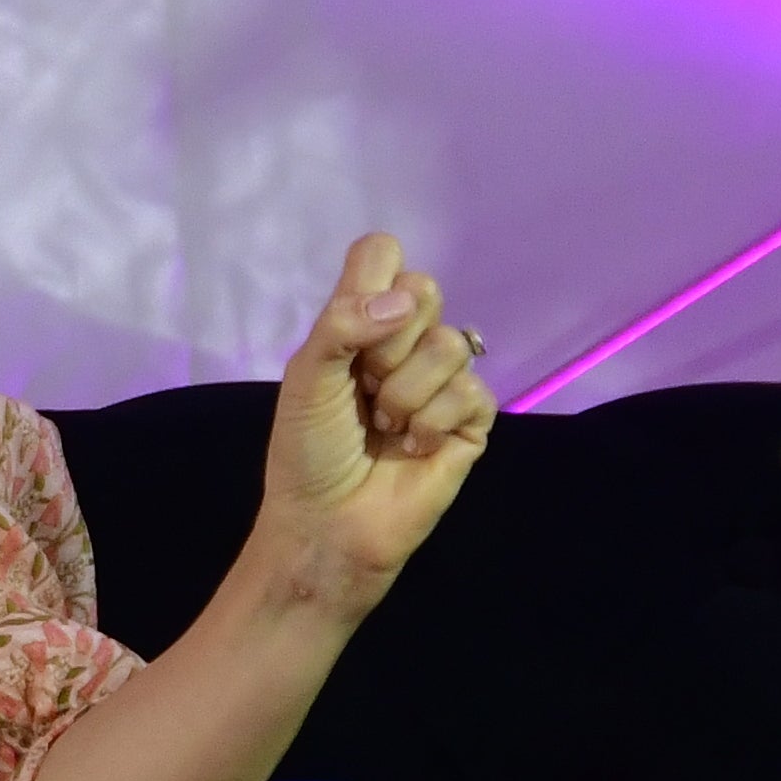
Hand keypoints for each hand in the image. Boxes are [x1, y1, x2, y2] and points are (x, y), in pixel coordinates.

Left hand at [258, 231, 493, 612]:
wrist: (328, 525)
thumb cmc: (308, 452)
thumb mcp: (307, 378)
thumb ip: (343, 325)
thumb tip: (404, 298)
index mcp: (360, 322)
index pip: (382, 255)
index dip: (375, 278)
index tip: (354, 325)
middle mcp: (404, 341)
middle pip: (425, 289)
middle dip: (387, 345)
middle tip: (363, 388)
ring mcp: (442, 380)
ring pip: (450, 343)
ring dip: (405, 393)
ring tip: (383, 428)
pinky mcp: (472, 420)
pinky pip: (473, 391)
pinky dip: (433, 421)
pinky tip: (412, 446)